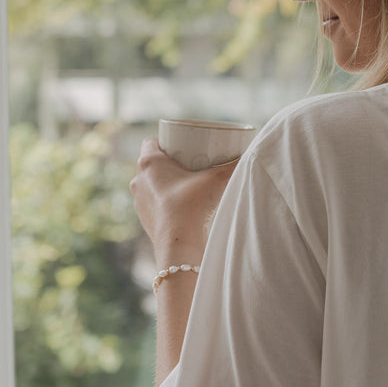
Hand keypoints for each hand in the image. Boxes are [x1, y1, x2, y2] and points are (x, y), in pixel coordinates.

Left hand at [130, 138, 237, 266]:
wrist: (179, 243)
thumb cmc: (192, 206)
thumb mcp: (216, 180)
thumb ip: (232, 165)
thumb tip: (248, 156)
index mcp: (149, 163)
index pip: (151, 142)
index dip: (166, 142)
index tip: (182, 147)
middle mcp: (139, 180)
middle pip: (152, 164)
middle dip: (168, 163)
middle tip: (188, 166)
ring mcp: (139, 201)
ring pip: (150, 185)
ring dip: (164, 184)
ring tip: (185, 188)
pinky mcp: (144, 219)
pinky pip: (152, 205)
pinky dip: (163, 203)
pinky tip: (180, 208)